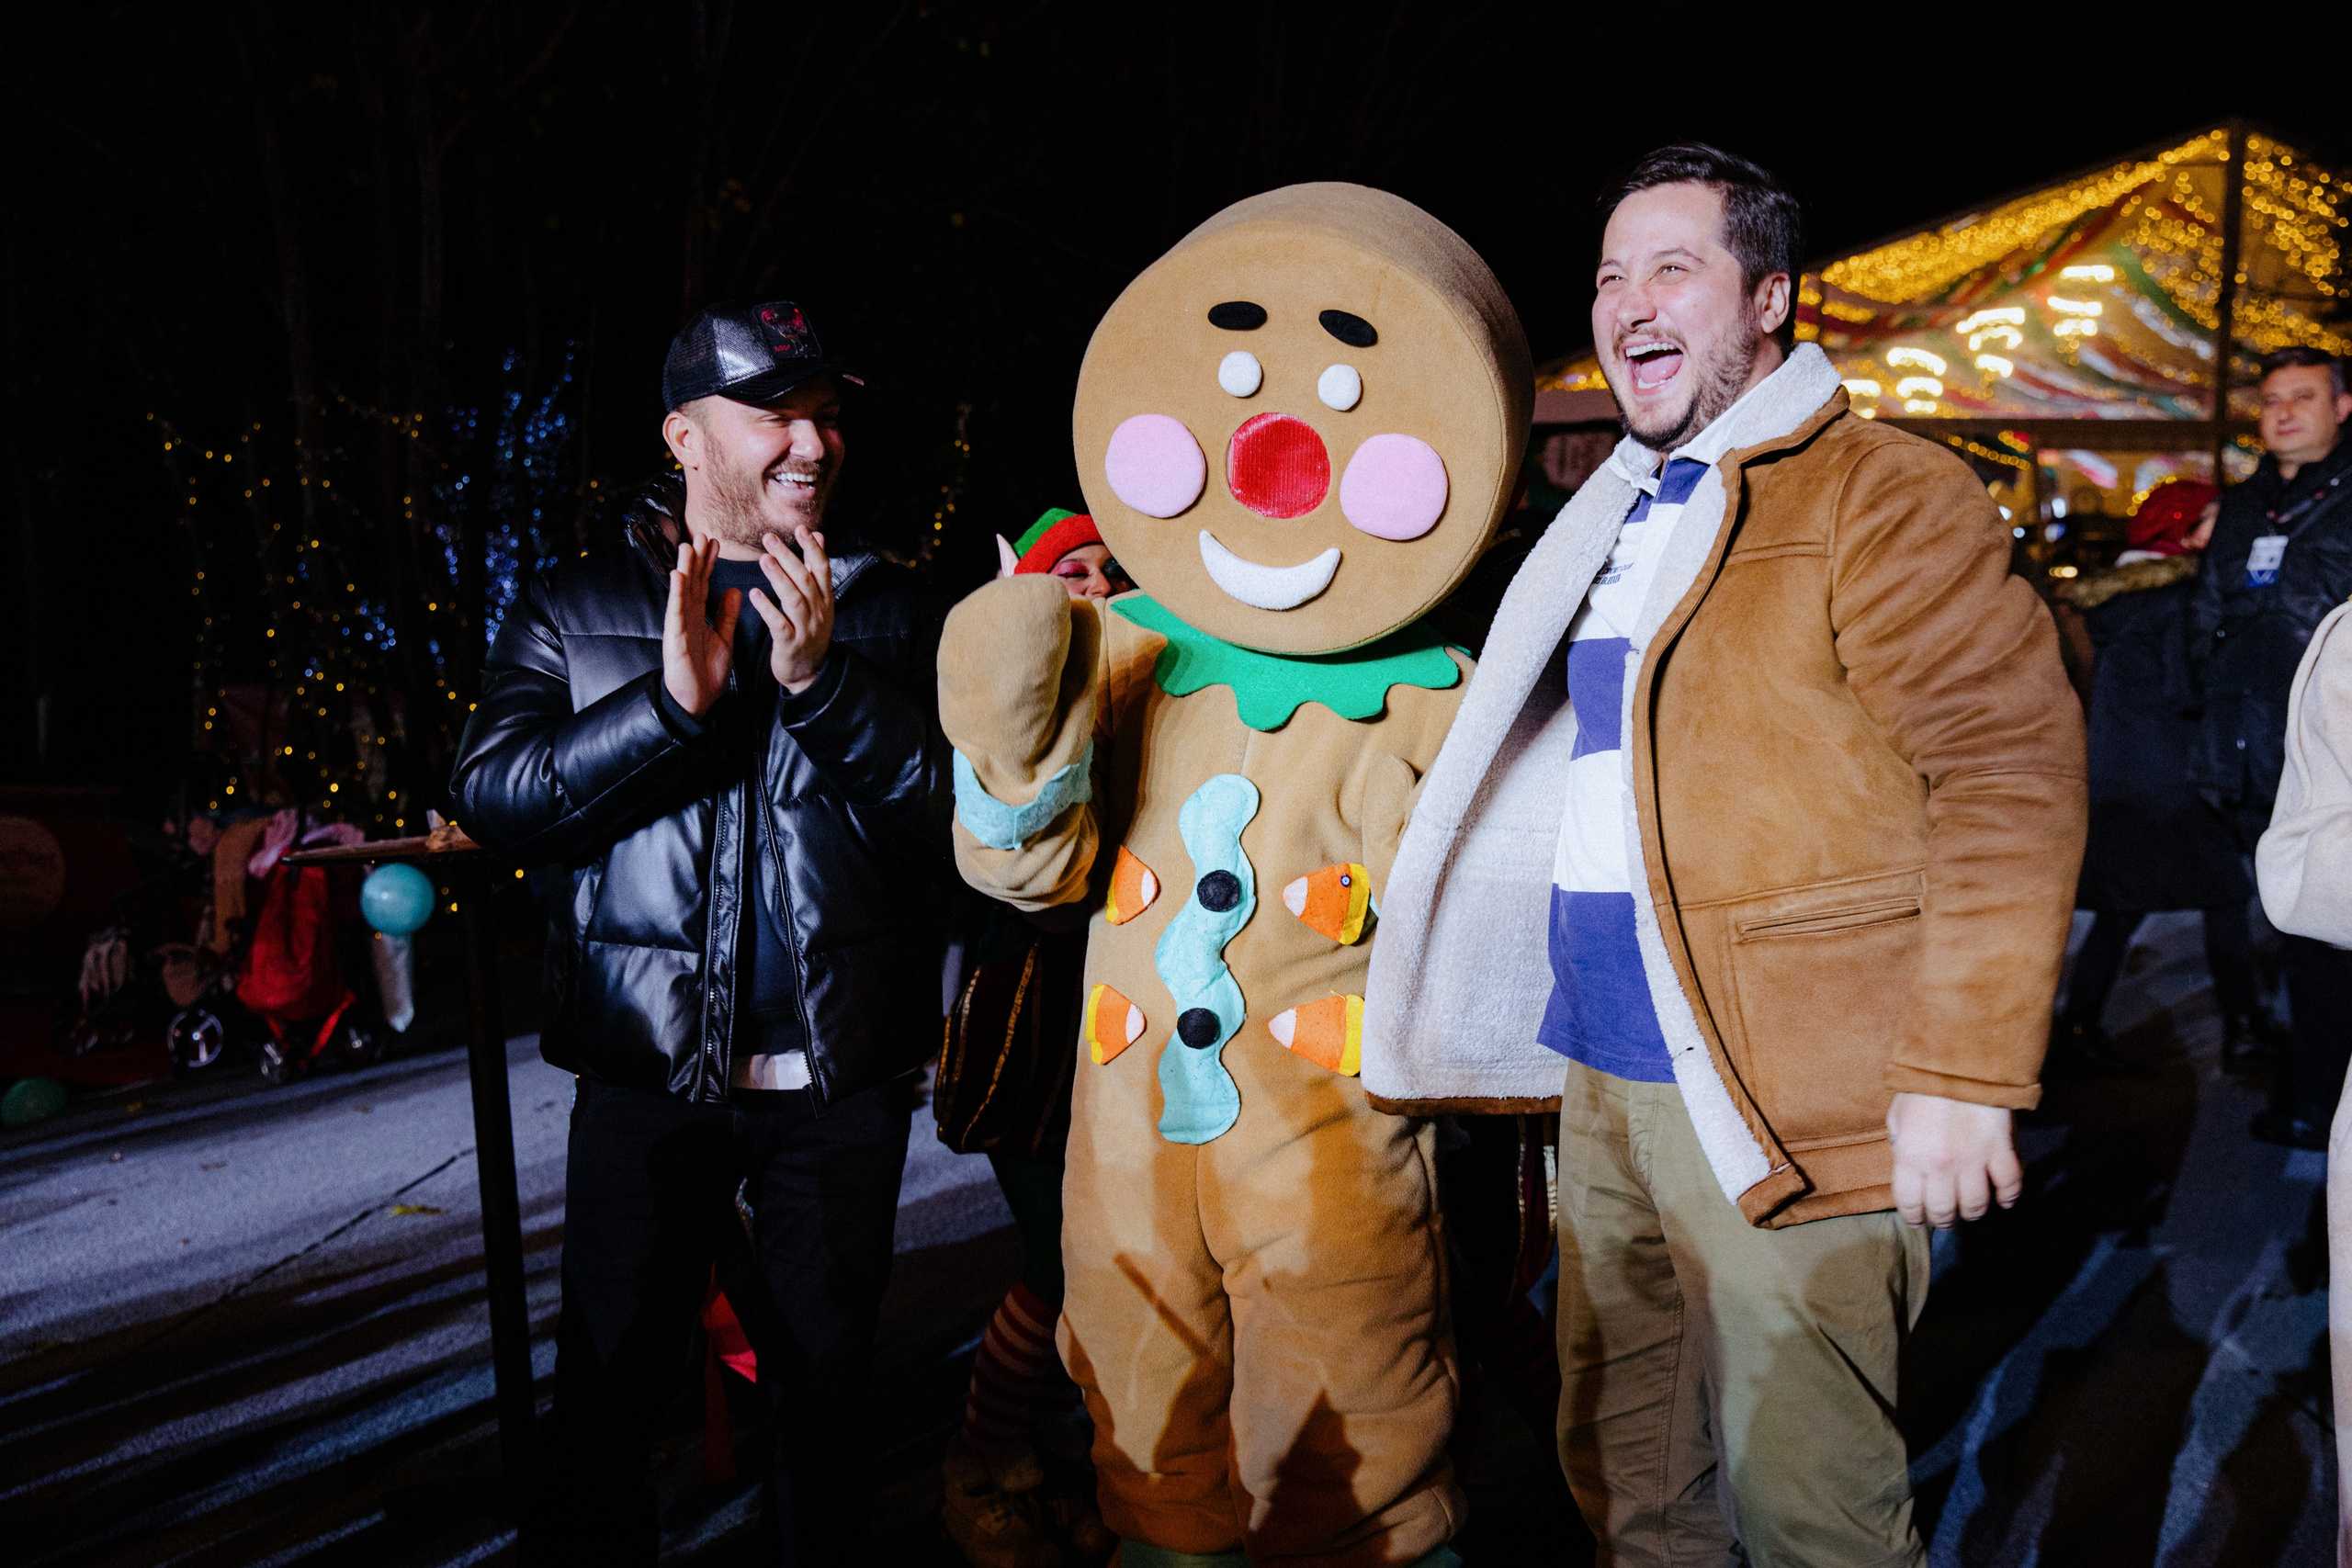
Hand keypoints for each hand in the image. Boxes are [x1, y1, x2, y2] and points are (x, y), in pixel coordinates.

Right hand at [662, 537, 739, 718]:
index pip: (704, 583)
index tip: (716, 542)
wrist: (699, 699)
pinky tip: (677, 578)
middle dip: (696, 558)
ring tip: (687, 547)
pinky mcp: (675, 638)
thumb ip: (727, 614)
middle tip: (702, 534)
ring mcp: (679, 626)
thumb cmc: (707, 670)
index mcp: (698, 615)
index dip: (709, 563)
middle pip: (691, 581)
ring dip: (683, 569)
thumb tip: (733, 590)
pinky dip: (676, 595)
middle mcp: (686, 616)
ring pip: (681, 592)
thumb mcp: (724, 637)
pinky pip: (675, 613)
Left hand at [749, 525, 834, 692]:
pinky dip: (767, 608)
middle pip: (805, 580)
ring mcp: (806, 629)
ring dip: (779, 578)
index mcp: (826, 599)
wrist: (810, 672)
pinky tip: (754, 594)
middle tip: (770, 538)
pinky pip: (779, 624)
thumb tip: (818, 535)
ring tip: (763, 559)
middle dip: (788, 557)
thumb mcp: (819, 600)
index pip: (822, 569)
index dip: (813, 548)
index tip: (801, 529)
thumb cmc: (809, 631)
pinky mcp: (790, 644)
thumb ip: (815, 569)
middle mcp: (819, 612)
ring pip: (794, 599)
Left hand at [1887, 1091, 2022, 1227]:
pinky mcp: (2001, 1151)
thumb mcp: (1898, 1116)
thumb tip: (1906, 1166)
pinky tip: (2004, 1201)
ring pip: (1977, 1206)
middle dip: (1944, 1220)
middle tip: (1946, 1219)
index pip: (1910, 1204)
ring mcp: (1974, 1160)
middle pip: (1945, 1211)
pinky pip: (2010, 1185)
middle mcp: (1941, 1166)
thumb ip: (1901, 1145)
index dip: (1915, 1218)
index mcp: (1910, 1158)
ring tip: (1971, 1211)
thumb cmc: (1923, 1087)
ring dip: (1974, 1212)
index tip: (1919, 1221)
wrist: (1959, 1061)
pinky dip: (2009, 1197)